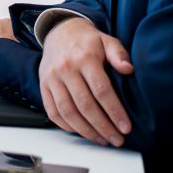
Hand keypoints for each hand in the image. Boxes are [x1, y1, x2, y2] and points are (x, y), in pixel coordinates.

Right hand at [38, 16, 133, 146]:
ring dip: (86, 131)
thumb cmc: (88, 41)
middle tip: (117, 140)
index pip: (101, 90)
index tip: (126, 127)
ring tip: (102, 140)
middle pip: (85, 105)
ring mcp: (52, 78)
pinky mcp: (43, 86)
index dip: (114, 111)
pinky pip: (53, 112)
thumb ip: (119, 54)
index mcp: (84, 58)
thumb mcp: (107, 40)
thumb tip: (129, 69)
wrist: (60, 32)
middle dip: (103, 127)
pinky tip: (82, 132)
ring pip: (68, 112)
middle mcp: (65, 69)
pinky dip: (67, 126)